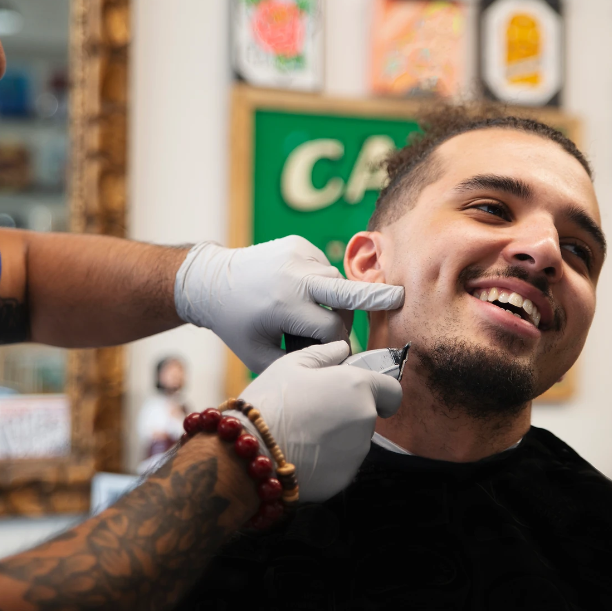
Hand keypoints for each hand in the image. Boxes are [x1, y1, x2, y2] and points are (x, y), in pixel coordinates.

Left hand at [175, 237, 403, 372]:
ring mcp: (298, 254)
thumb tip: (333, 367)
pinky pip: (324, 267)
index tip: (332, 354)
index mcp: (285, 304)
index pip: (332, 329)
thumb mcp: (259, 354)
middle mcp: (294, 275)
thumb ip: (297, 363)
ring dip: (334, 300)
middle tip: (400, 297)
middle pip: (345, 292)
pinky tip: (299, 294)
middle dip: (374, 297)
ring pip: (336, 282)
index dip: (335, 344)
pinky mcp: (299, 243)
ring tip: (310, 314)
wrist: (211, 280)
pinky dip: (320, 284)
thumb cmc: (236, 324)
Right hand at [232, 341, 401, 501]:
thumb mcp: (291, 365)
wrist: (250, 453)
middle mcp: (365, 420)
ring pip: (354, 441)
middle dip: (349, 412)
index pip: (392, 391)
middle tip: (314, 411)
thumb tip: (342, 348)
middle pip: (368, 415)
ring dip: (337, 436)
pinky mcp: (344, 478)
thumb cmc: (270, 402)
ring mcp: (357, 452)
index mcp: (357, 388)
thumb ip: (324, 354)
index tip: (361, 394)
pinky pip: (341, 464)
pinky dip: (327, 460)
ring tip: (302, 433)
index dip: (379, 391)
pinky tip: (300, 453)